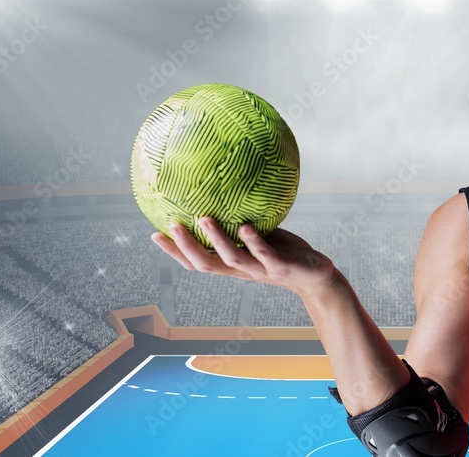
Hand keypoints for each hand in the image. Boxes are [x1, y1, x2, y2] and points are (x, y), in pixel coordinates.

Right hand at [151, 217, 337, 299]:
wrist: (315, 275)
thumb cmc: (284, 252)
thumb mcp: (260, 235)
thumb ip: (241, 221)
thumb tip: (226, 193)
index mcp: (232, 263)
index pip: (196, 261)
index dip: (174, 252)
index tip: (154, 234)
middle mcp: (242, 269)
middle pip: (206, 264)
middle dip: (186, 247)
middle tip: (171, 225)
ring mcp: (260, 269)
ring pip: (232, 258)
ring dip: (217, 239)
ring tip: (204, 219)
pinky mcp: (280, 267)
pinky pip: (265, 254)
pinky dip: (254, 242)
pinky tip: (246, 226)